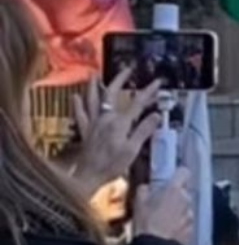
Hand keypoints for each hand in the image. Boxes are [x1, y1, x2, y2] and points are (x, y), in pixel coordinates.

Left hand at [71, 70, 162, 193]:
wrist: (89, 175)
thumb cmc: (112, 165)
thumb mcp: (133, 149)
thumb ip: (143, 130)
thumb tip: (156, 115)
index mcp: (119, 123)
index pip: (137, 103)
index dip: (148, 91)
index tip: (157, 82)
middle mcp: (105, 118)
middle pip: (111, 93)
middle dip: (120, 79)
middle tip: (127, 70)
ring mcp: (93, 123)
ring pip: (92, 99)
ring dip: (94, 86)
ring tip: (95, 75)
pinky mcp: (85, 130)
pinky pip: (80, 114)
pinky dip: (77, 104)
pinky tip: (75, 96)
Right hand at [133, 167, 192, 244]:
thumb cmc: (147, 222)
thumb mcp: (139, 201)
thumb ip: (144, 190)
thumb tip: (147, 187)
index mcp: (174, 190)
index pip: (184, 173)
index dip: (179, 173)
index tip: (173, 176)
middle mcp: (186, 200)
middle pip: (184, 192)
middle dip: (175, 195)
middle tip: (162, 201)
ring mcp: (190, 215)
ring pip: (186, 207)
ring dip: (178, 209)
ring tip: (164, 217)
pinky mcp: (192, 229)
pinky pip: (186, 221)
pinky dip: (180, 222)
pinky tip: (169, 228)